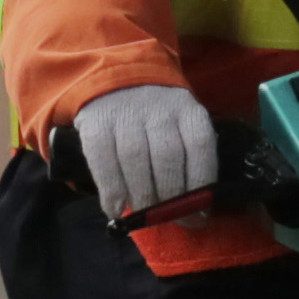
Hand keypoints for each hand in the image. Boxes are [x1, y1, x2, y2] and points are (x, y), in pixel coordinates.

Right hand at [68, 81, 220, 220]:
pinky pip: (104, 162)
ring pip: (135, 160)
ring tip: (143, 213)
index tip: (197, 217)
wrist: (118, 81)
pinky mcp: (97, 122)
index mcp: (189, 112)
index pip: (200, 148)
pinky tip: (116, 210)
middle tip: (167, 217)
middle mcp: (160, 109)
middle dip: (169, 197)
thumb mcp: (183, 129)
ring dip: (140, 196)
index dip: (200, 187)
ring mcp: (126, 114)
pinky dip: (111, 192)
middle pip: (167, 157)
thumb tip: (194, 212)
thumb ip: (189, 163)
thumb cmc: (159, 120)